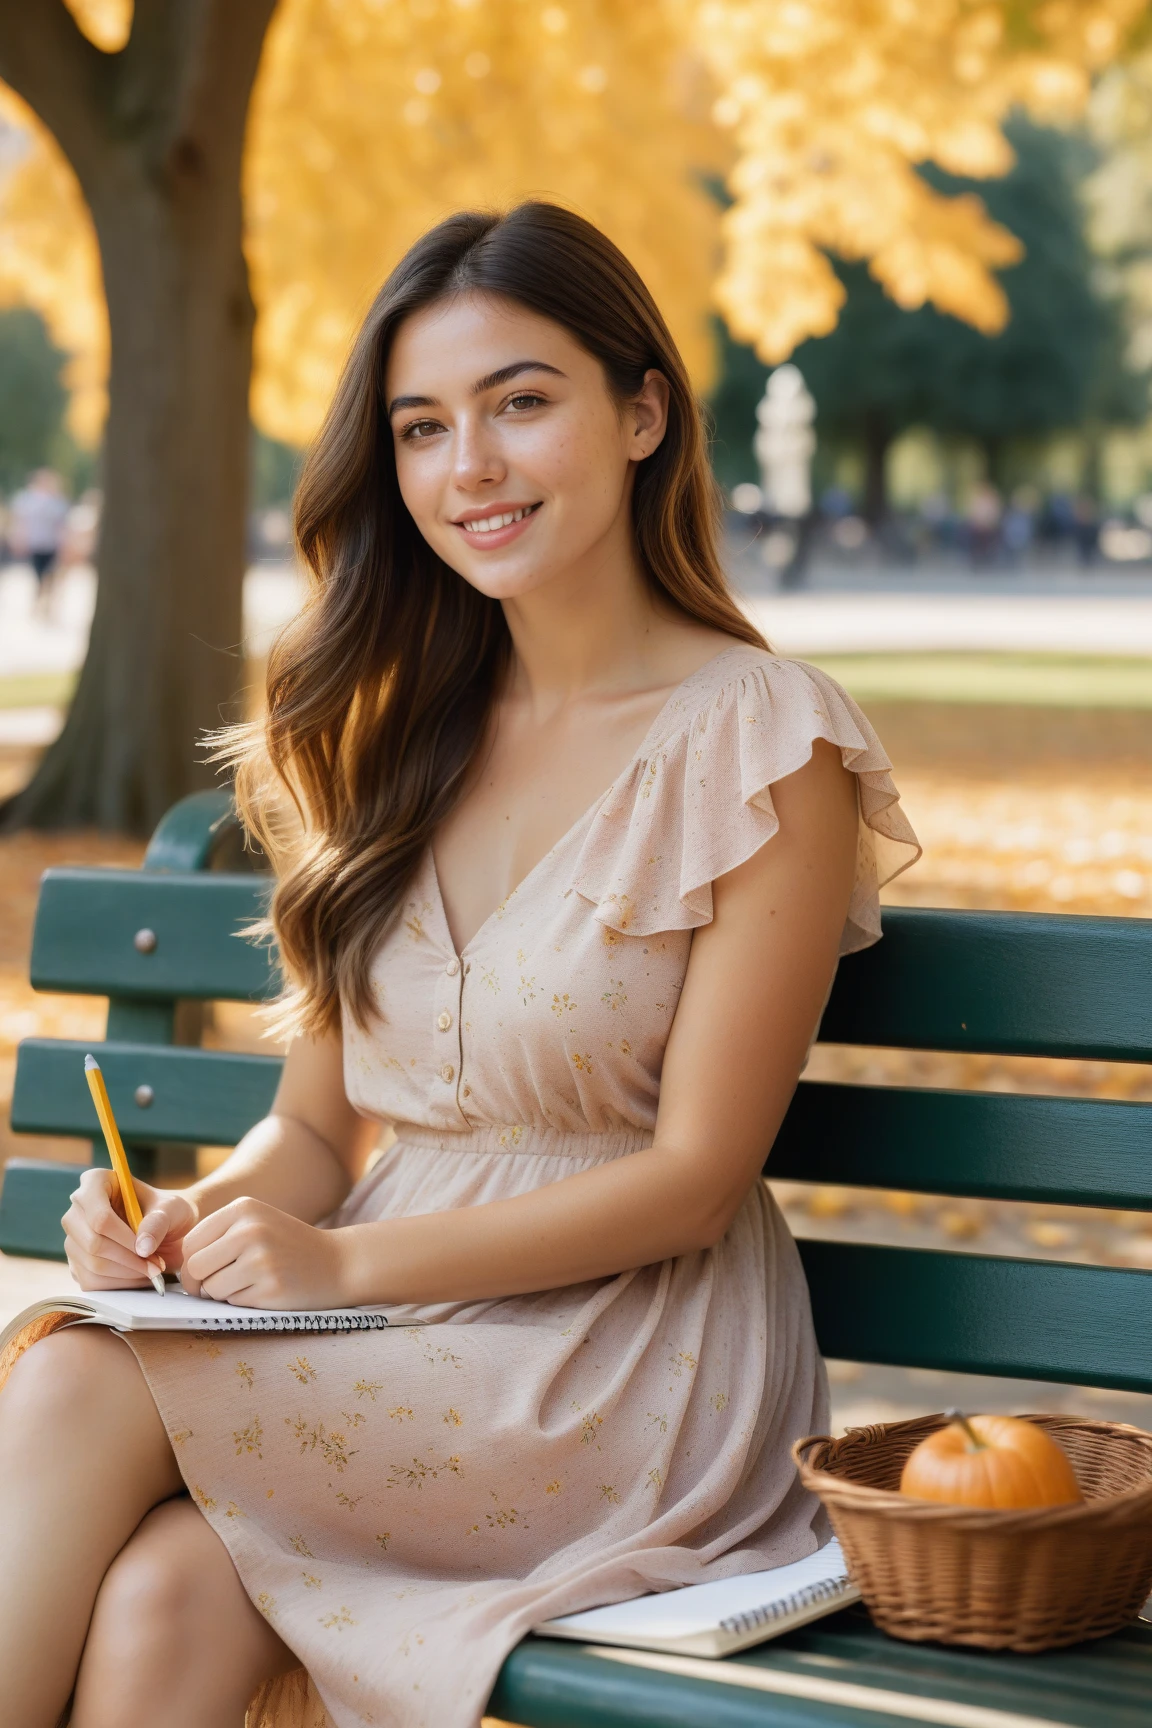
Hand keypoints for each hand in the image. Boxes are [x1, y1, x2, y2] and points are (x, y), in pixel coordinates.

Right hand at [63, 1168, 197, 1290]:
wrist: (168, 1230)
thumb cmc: (168, 1212)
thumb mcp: (172, 1209)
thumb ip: (158, 1223)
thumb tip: (142, 1248)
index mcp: (95, 1182)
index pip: (99, 1217)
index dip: (124, 1238)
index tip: (148, 1251)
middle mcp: (77, 1209)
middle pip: (93, 1243)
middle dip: (128, 1259)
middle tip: (156, 1266)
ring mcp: (73, 1237)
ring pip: (91, 1265)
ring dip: (126, 1274)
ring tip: (151, 1270)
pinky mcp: (76, 1262)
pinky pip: (90, 1281)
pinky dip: (118, 1284)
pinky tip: (138, 1276)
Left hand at [179, 1197, 351, 1308]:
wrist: (338, 1263)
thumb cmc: (289, 1246)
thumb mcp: (256, 1223)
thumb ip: (219, 1237)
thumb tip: (180, 1270)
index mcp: (243, 1208)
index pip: (190, 1243)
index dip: (191, 1265)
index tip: (204, 1274)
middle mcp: (250, 1230)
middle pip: (195, 1267)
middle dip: (200, 1284)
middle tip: (218, 1287)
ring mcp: (261, 1259)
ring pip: (211, 1289)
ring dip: (223, 1294)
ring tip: (250, 1284)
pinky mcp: (270, 1287)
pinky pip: (233, 1303)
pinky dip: (242, 1303)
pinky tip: (265, 1291)